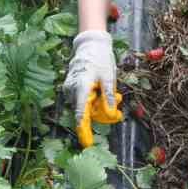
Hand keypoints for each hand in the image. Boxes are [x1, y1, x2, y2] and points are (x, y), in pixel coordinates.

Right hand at [63, 31, 119, 145]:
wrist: (89, 45)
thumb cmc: (100, 59)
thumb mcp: (109, 77)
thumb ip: (108, 96)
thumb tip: (111, 114)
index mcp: (81, 88)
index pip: (81, 114)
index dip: (84, 130)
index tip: (87, 143)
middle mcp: (72, 90)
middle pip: (86, 112)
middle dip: (101, 114)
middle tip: (117, 110)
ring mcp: (69, 89)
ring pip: (85, 107)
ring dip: (99, 106)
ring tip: (114, 95)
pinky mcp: (71, 88)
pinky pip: (83, 100)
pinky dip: (93, 100)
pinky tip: (101, 91)